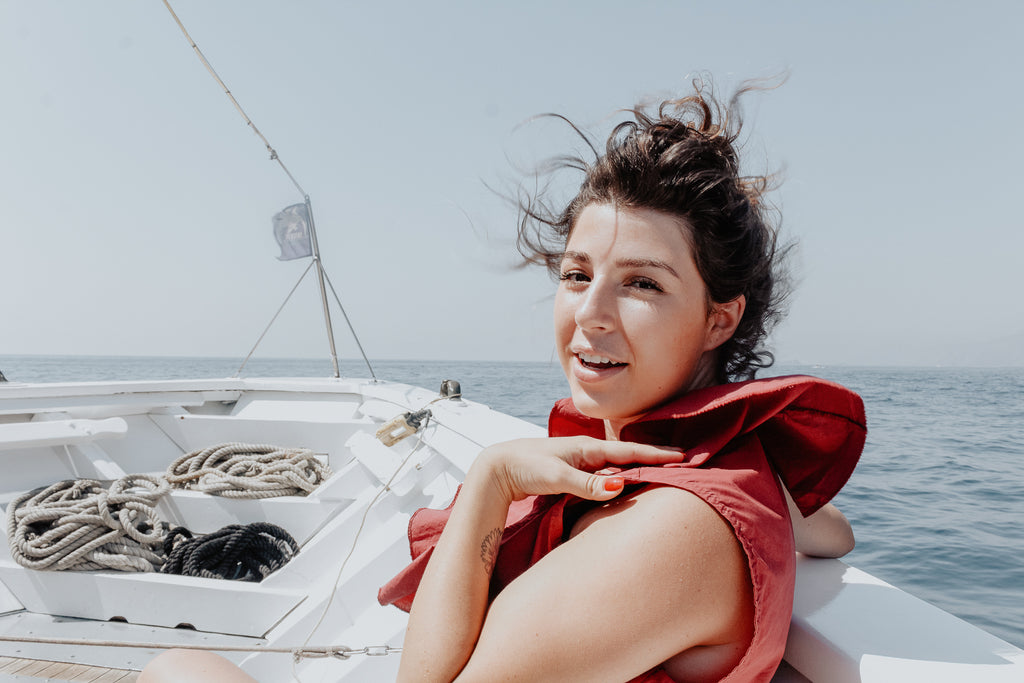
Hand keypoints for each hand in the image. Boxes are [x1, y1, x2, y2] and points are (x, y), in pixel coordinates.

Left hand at [473, 436, 683, 504]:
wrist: (498, 467)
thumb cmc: (525, 467)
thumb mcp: (557, 477)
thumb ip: (587, 484)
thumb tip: (618, 487)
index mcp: (587, 449)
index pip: (629, 452)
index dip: (655, 455)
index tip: (682, 456)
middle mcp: (587, 453)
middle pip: (627, 457)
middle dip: (653, 459)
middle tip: (681, 463)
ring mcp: (580, 463)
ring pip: (616, 466)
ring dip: (637, 469)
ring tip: (661, 473)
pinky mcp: (572, 474)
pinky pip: (604, 475)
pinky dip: (619, 478)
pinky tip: (624, 484)